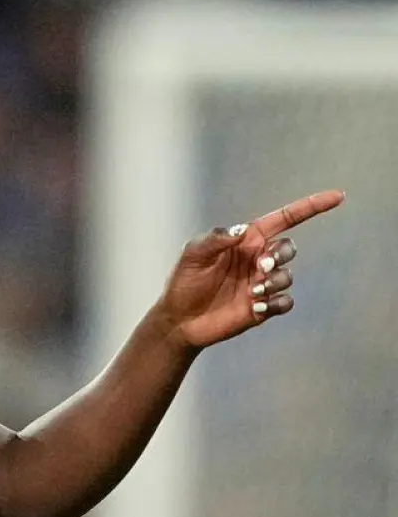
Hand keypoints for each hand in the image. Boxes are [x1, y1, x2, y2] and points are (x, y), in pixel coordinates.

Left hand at [155, 189, 343, 350]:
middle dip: (281, 255)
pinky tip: (256, 307)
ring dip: (274, 282)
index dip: (311, 207)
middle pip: (289, 248)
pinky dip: (277, 303)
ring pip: (288, 276)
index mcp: (245, 240)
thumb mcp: (193, 254)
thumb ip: (216, 238)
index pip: (284, 219)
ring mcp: (262, 283)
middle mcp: (257, 259)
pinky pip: (286, 302)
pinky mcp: (264, 307)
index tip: (337, 197)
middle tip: (261, 266)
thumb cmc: (184, 281)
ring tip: (252, 292)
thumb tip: (241, 229)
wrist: (179, 318)